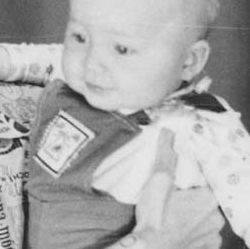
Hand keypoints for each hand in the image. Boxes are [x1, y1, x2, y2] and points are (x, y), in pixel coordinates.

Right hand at [108, 130, 224, 248]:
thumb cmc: (154, 218)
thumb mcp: (157, 182)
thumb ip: (166, 156)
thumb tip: (169, 133)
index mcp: (209, 198)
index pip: (209, 181)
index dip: (195, 179)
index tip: (183, 179)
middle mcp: (217, 217)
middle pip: (209, 200)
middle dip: (195, 197)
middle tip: (175, 197)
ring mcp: (213, 235)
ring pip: (207, 218)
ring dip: (196, 214)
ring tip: (175, 213)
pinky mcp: (208, 248)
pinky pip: (205, 234)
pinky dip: (195, 230)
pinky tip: (180, 227)